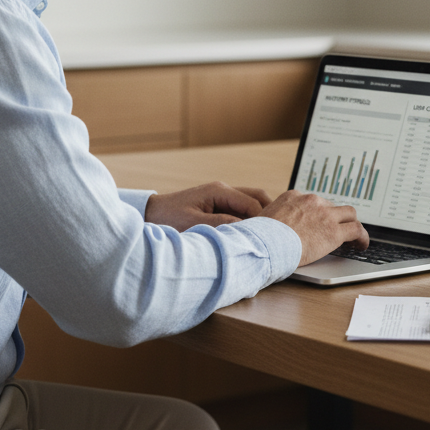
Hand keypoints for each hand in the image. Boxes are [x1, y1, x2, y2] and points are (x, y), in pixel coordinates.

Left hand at [145, 182, 272, 231]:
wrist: (150, 215)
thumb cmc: (168, 219)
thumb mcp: (194, 224)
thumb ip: (221, 224)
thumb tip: (246, 229)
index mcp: (219, 191)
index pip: (253, 203)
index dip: (265, 220)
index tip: (272, 238)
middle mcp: (223, 190)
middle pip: (259, 198)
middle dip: (271, 215)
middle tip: (278, 235)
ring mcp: (222, 197)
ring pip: (253, 203)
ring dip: (261, 218)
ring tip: (268, 237)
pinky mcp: (218, 206)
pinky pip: (242, 210)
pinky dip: (251, 221)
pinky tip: (252, 236)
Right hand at [257, 191, 367, 267]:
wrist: (265, 244)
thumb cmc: (260, 238)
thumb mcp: (264, 220)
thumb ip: (274, 220)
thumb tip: (273, 230)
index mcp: (293, 196)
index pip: (313, 202)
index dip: (320, 214)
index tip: (320, 222)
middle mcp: (311, 201)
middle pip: (331, 206)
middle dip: (335, 218)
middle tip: (338, 230)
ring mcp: (324, 214)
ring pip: (349, 214)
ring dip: (352, 224)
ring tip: (355, 237)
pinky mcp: (334, 231)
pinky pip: (357, 230)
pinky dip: (362, 237)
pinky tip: (361, 246)